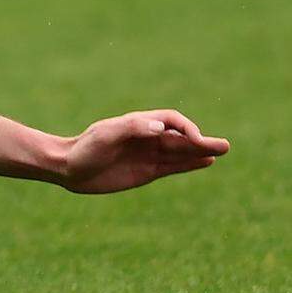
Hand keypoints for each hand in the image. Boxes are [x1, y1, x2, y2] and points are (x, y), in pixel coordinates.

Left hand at [57, 109, 228, 193]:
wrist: (68, 168)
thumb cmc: (85, 148)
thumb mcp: (106, 135)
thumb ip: (133, 128)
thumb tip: (160, 127)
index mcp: (138, 124)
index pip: (170, 121)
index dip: (186, 128)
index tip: (195, 140)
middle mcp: (146, 138)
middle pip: (180, 137)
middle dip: (202, 140)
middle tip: (225, 145)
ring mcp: (148, 155)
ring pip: (180, 152)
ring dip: (200, 152)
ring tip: (222, 151)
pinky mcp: (147, 171)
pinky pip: (173, 166)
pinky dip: (189, 164)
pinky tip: (205, 162)